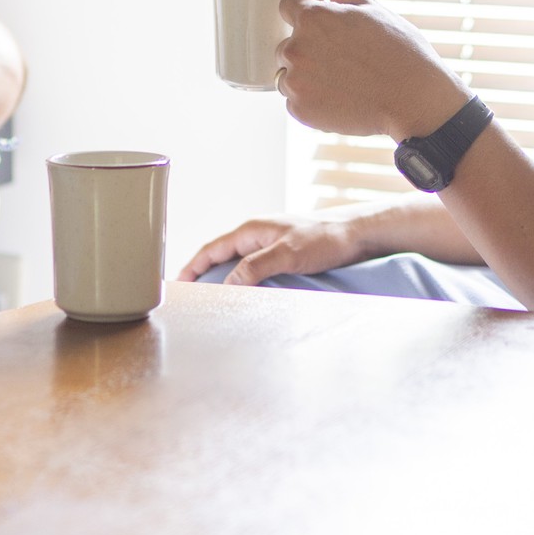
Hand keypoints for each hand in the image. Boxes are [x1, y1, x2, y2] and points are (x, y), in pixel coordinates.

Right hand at [178, 214, 365, 285]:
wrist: (357, 235)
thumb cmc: (326, 238)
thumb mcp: (287, 254)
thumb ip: (255, 267)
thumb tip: (227, 284)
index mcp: (251, 230)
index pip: (210, 250)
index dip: (191, 267)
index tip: (176, 286)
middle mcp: (257, 236)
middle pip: (220, 258)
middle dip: (202, 276)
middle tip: (191, 300)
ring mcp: (269, 246)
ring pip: (237, 265)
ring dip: (224, 282)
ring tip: (213, 303)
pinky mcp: (283, 256)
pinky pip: (254, 271)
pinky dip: (244, 283)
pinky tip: (247, 298)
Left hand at [277, 0, 469, 139]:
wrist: (414, 100)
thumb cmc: (398, 51)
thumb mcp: (371, 7)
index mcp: (312, 17)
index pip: (287, 5)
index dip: (307, 13)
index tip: (327, 28)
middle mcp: (296, 48)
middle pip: (287, 42)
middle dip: (308, 47)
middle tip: (344, 59)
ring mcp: (295, 81)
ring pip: (288, 72)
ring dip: (307, 75)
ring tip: (343, 81)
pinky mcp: (299, 110)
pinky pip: (295, 101)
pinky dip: (312, 100)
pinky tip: (340, 98)